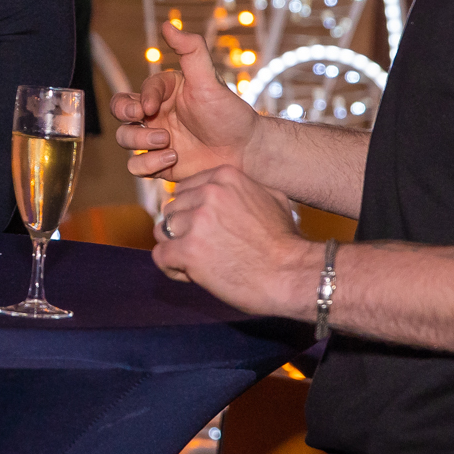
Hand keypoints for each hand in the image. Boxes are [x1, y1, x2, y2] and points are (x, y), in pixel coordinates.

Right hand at [112, 21, 259, 183]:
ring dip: (141, 142)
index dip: (142, 97)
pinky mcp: (159, 164)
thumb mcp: (209, 79)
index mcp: (165, 93)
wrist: (245, 152)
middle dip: (123, 114)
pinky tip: (172, 159)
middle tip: (141, 118)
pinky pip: (136, 166)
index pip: (138, 91)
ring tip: (169, 144)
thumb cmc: (228, 114)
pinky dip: (148, 164)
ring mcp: (155, 140)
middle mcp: (156, 115)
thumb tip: (168, 24)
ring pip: (124, 139)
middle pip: (120, 112)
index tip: (152, 108)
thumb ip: (191, 50)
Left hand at [151, 164, 318, 316]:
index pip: (185, 189)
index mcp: (225, 177)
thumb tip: (227, 190)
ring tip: (200, 263)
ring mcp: (197, 221)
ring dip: (176, 248)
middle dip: (183, 230)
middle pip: (172, 209)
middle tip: (206, 250)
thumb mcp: (272, 199)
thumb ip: (244, 189)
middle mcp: (208, 194)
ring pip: (163, 231)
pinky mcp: (188, 250)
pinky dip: (172, 268)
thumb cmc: (286, 242)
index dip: (192, 212)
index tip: (209, 230)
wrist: (293, 275)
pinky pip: (160, 256)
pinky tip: (192, 275)